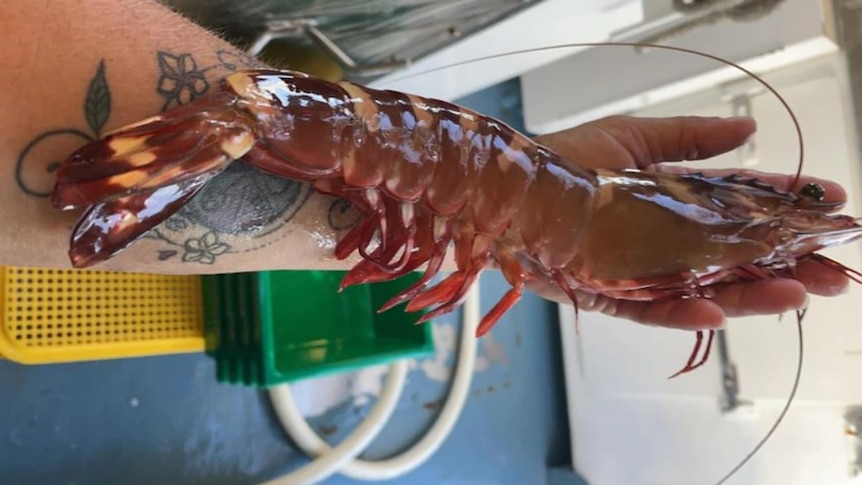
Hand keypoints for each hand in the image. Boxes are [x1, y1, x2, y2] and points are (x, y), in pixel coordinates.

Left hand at [529, 115, 849, 330]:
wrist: (505, 188)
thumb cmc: (562, 160)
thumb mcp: (632, 138)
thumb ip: (688, 138)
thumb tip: (747, 127)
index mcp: (672, 198)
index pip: (740, 207)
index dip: (784, 207)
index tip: (829, 206)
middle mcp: (662, 238)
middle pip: (734, 257)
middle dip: (785, 264)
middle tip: (834, 272)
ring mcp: (639, 270)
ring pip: (704, 289)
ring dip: (750, 294)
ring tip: (796, 293)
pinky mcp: (609, 295)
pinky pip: (652, 310)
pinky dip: (684, 312)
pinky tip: (719, 309)